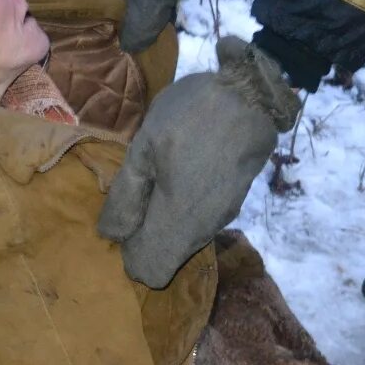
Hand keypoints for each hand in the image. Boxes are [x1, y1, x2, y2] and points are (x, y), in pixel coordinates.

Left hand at [97, 38, 301, 287]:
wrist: (253, 94)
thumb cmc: (191, 115)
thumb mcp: (144, 147)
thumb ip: (126, 196)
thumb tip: (112, 235)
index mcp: (177, 221)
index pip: (149, 270)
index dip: (129, 251)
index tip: (125, 216)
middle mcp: (202, 229)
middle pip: (166, 256)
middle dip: (145, 235)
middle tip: (137, 189)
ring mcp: (222, 216)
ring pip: (183, 239)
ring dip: (164, 219)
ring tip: (159, 174)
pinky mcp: (233, 201)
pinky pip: (199, 221)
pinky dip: (183, 208)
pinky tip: (182, 170)